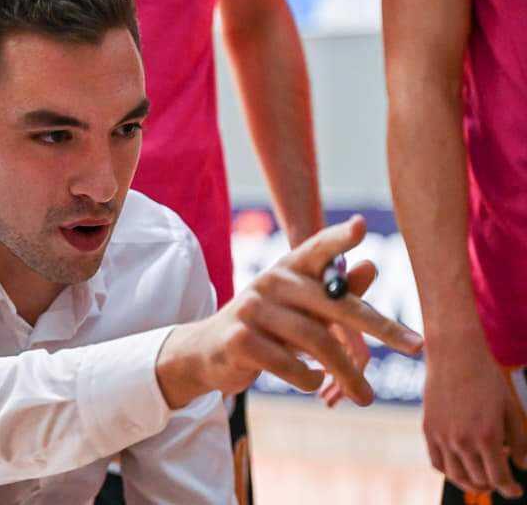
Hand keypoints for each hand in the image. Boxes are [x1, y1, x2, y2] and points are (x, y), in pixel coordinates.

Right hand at [157, 216, 423, 408]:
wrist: (207, 351)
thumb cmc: (267, 327)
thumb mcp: (301, 309)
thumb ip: (336, 292)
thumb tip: (370, 264)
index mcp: (287, 268)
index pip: (316, 249)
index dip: (338, 238)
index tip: (361, 226)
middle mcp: (269, 281)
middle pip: (333, 304)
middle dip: (380, 327)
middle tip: (416, 346)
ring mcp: (252, 309)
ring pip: (315, 341)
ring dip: (347, 373)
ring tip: (367, 397)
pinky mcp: (240, 339)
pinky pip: (290, 365)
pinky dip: (308, 379)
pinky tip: (313, 383)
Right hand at [423, 339, 526, 499]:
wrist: (454, 354)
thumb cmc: (486, 377)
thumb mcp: (510, 409)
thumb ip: (519, 441)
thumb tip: (521, 465)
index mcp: (487, 436)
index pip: (499, 478)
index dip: (510, 489)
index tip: (516, 490)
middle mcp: (462, 440)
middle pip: (479, 479)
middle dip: (494, 484)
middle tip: (502, 478)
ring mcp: (442, 436)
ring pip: (457, 476)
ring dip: (471, 482)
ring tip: (481, 478)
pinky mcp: (428, 429)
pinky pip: (437, 462)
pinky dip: (449, 471)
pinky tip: (460, 466)